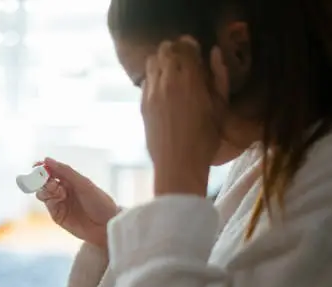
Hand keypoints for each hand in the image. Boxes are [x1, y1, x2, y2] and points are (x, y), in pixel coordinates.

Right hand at [36, 158, 119, 250]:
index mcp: (71, 180)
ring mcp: (60, 203)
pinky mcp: (57, 215)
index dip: (43, 167)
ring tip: (54, 189)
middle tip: (47, 179)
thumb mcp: (84, 184)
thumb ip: (65, 171)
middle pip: (45, 182)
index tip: (37, 165)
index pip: (53, 171)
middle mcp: (64, 190)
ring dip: (45, 189)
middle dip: (42, 179)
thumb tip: (47, 160)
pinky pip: (48, 204)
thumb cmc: (100, 202)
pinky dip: (49, 199)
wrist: (107, 226)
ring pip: (44, 193)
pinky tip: (58, 198)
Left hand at [141, 36, 229, 196]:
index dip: (191, 46)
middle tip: (184, 61)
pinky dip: (154, 77)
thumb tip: (213, 53)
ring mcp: (152, 92)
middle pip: (166, 49)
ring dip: (162, 62)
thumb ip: (219, 77)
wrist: (178, 164)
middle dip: (176, 51)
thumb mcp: (220, 107)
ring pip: (152, 61)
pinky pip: (146, 79)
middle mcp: (167, 81)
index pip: (185, 45)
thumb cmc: (205, 138)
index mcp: (190, 79)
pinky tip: (163, 88)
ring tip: (172, 72)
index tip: (196, 52)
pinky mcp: (143, 103)